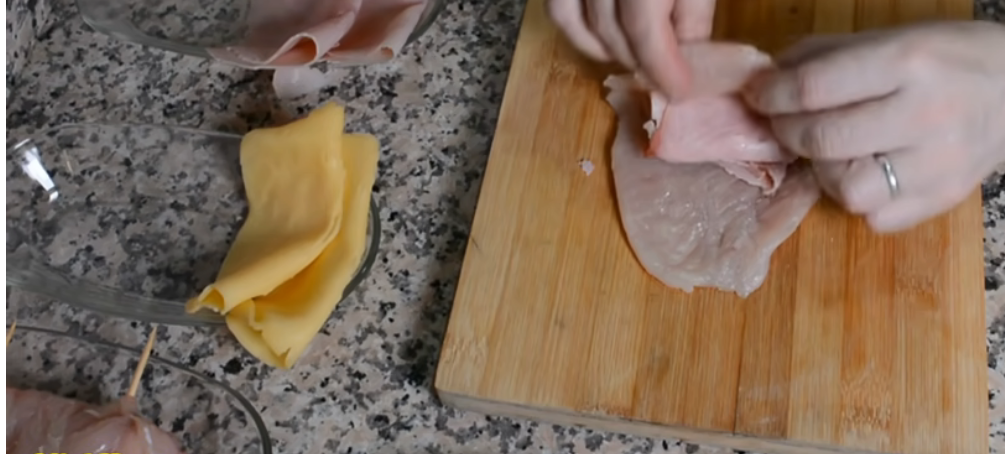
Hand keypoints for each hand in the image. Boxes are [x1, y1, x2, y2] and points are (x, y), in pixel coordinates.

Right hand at [546, 0, 717, 96]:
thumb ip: (694, 9)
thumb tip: (690, 54)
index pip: (644, 30)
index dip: (662, 67)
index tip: (680, 91)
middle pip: (611, 30)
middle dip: (639, 59)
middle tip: (663, 74)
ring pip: (574, 21)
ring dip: (605, 48)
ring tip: (635, 55)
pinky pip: (558, 8)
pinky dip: (576, 29)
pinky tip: (601, 38)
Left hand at [742, 21, 1004, 231]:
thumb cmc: (947, 59)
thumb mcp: (892, 39)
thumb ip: (825, 56)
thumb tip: (766, 77)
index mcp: (909, 63)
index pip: (815, 88)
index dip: (773, 94)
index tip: (757, 95)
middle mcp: (925, 114)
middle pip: (823, 140)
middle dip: (787, 131)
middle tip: (784, 123)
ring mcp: (938, 164)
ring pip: (848, 188)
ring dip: (824, 170)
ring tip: (831, 151)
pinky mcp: (943, 199)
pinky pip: (876, 217)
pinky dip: (859, 197)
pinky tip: (866, 170)